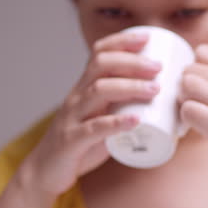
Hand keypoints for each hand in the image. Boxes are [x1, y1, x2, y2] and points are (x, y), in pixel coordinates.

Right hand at [18, 32, 161, 197]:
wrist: (46, 169)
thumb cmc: (81, 141)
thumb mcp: (100, 115)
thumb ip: (122, 106)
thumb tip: (161, 101)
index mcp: (84, 87)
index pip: (99, 53)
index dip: (122, 41)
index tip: (147, 37)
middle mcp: (77, 96)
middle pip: (101, 65)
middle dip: (131, 61)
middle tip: (158, 67)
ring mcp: (73, 117)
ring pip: (98, 91)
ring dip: (129, 86)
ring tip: (154, 89)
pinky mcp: (72, 140)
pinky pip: (93, 128)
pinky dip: (116, 122)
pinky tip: (135, 120)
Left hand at [178, 44, 207, 186]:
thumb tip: (198, 79)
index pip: (205, 51)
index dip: (194, 66)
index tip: (198, 83)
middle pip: (190, 69)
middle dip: (185, 86)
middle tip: (193, 102)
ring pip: (186, 84)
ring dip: (183, 100)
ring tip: (194, 113)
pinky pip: (187, 109)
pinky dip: (186, 119)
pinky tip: (196, 126)